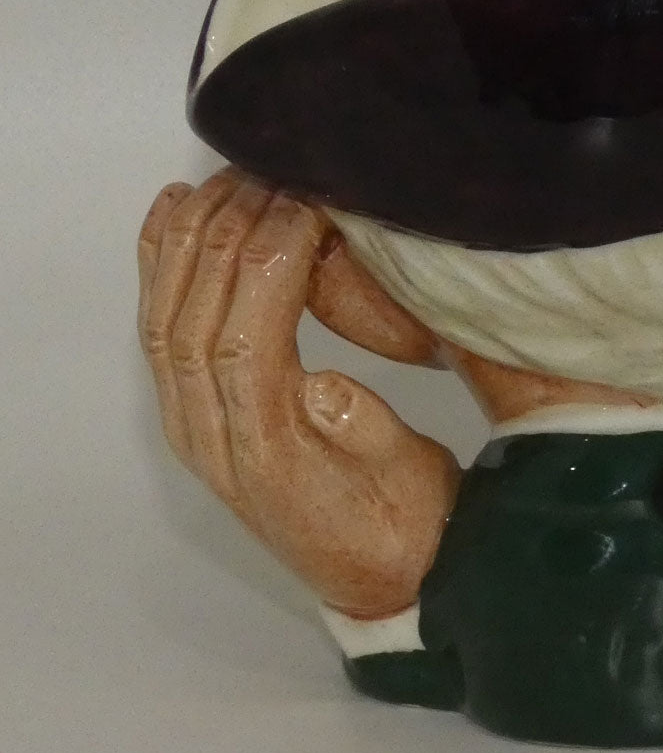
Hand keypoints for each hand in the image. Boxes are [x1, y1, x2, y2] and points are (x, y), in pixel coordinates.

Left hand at [138, 169, 459, 619]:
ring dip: (189, 241)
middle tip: (272, 173)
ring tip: (228, 178)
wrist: (380, 578)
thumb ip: (367, 438)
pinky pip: (160, 331)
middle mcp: (215, 438)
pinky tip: (173, 215)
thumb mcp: (412, 486)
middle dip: (229, 236)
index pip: (248, 343)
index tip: (309, 205)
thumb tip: (323, 389)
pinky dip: (160, 266)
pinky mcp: (195, 413)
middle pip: (195, 321)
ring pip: (165, 320)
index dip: (271, 267)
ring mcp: (195, 424)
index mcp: (270, 455)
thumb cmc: (405, 528)